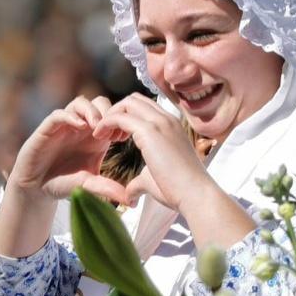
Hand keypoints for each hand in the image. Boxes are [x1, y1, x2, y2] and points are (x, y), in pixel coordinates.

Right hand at [0, 96, 128, 256]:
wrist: (36, 188)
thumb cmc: (62, 183)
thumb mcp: (88, 184)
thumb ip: (106, 187)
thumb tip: (128, 200)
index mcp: (96, 137)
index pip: (112, 116)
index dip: (119, 122)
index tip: (122, 138)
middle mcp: (81, 128)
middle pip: (100, 103)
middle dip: (108, 113)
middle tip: (110, 132)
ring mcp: (64, 126)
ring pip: (81, 103)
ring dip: (92, 111)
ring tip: (97, 126)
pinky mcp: (48, 128)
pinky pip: (59, 114)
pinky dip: (71, 116)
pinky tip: (80, 126)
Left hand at [93, 94, 211, 211]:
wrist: (195, 195)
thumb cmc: (177, 191)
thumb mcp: (154, 180)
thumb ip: (139, 182)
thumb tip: (130, 195)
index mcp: (172, 126)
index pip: (145, 107)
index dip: (126, 116)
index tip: (116, 136)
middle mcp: (167, 119)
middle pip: (134, 100)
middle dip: (116, 112)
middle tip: (106, 133)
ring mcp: (160, 122)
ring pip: (127, 103)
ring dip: (110, 116)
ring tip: (101, 135)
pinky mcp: (150, 131)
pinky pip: (120, 116)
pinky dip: (106, 122)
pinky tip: (100, 137)